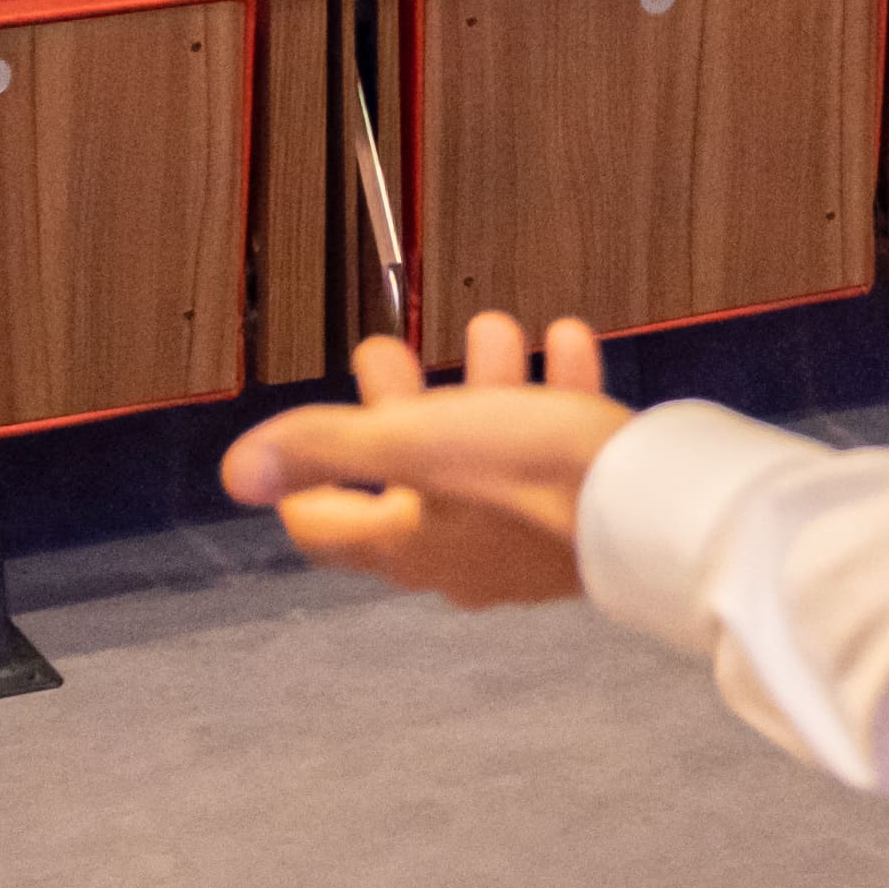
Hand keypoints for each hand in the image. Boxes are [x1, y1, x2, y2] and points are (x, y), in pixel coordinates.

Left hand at [225, 311, 623, 607]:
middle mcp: (459, 556)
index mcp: (406, 545)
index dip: (306, 480)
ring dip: (483, 386)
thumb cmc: (531, 475)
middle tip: (387, 350)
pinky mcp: (581, 520)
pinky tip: (565, 345)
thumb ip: (327, 447)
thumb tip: (235, 470)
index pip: (325, 526)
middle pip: (407, 479)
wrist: (653, 504)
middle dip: (400, 404)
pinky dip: (551, 395)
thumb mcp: (416, 441)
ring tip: (494, 330)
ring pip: (485, 456)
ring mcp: (523, 545)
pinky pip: (553, 454)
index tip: (309, 433)